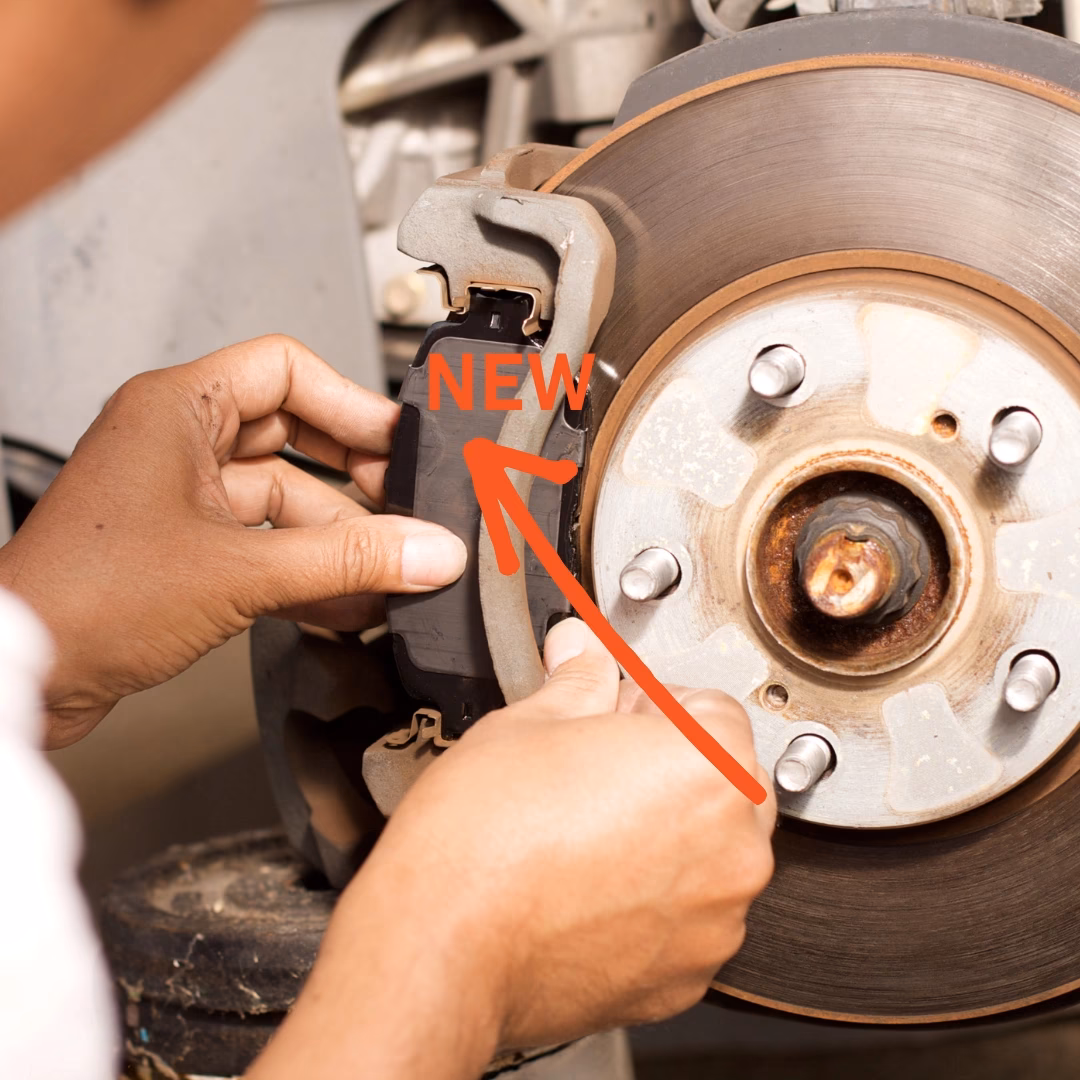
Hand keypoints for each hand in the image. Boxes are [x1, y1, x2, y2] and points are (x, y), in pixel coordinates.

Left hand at [0, 335, 466, 746]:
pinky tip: (348, 603)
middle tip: (404, 505)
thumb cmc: (86, 597)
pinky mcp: (183, 549)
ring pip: (282, 498)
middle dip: (354, 476)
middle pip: (293, 435)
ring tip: (388, 570)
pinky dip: (305, 570)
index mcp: (178, 408)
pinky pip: (263, 543)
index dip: (350, 403)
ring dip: (335, 537)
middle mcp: (178, 443)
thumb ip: (348, 560)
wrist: (24, 673)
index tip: (399, 443)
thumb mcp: (241, 571)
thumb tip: (428, 550)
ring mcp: (180, 497)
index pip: (287, 370)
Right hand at [249, 620, 775, 1079]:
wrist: (443, 947)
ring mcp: (714, 921)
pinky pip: (686, 918)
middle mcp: (733, 848)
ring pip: (707, 855)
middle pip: (722, 783)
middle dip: (668, 769)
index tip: (613, 714)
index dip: (654, 703)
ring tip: (584, 832)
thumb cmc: (483, 841)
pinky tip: (588, 884)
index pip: (712, 708)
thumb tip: (581, 649)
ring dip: (664, 837)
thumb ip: (578, 679)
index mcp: (710, 768)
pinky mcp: (685, 978)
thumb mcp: (529, 723)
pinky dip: (651, 901)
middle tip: (594, 768)